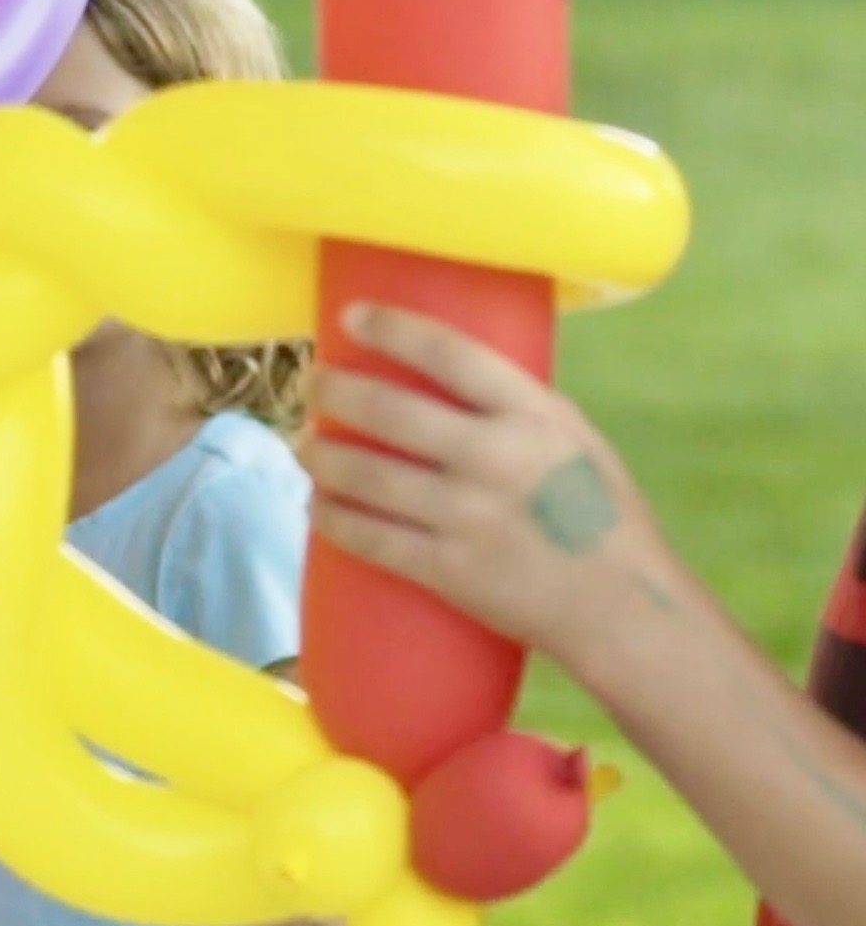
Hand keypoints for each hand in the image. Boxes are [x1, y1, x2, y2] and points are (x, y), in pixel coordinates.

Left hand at [301, 302, 677, 672]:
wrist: (622, 609)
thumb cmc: (602, 515)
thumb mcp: (574, 438)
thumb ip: (514, 408)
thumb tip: (445, 376)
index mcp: (533, 417)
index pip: (450, 354)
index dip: (393, 329)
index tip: (351, 316)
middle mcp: (496, 459)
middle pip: (388, 410)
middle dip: (332, 391)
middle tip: (310, 385)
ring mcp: (467, 516)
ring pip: (365, 474)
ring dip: (320, 456)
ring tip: (305, 446)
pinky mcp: (447, 569)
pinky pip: (369, 537)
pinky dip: (333, 518)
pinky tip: (319, 505)